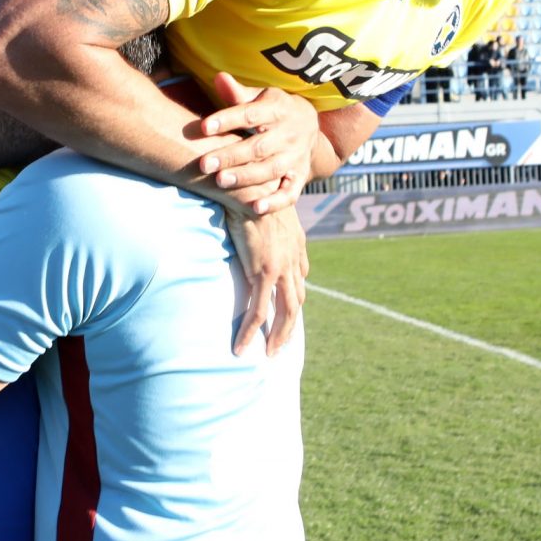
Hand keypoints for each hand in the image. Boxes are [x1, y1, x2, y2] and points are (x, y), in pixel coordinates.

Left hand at [195, 72, 320, 214]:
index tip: (204, 126)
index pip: (251, 114)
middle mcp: (290, 134)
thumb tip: (219, 77)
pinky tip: (255, 208)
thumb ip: (238, 93)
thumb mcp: (260, 97)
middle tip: (204, 164)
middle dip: (231, 156)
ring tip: (220, 181)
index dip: (228, 119)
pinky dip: (275, 202)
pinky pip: (290, 193)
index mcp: (278, 109)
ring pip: (271, 170)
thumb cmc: (271, 109)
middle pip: (259, 146)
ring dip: (246, 177)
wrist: (309, 124)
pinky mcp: (300, 177)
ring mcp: (296, 157)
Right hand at [228, 206, 307, 357]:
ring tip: (268, 355)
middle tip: (280, 346)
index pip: (299, 279)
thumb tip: (257, 225)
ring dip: (277, 336)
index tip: (285, 312)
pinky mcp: (264, 272)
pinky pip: (258, 310)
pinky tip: (241, 346)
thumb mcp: (266, 208)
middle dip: (290, 326)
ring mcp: (280, 268)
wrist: (248, 185)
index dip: (293, 297)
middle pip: (296, 301)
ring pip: (284, 312)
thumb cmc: (251, 191)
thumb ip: (269, 224)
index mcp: (295, 245)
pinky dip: (250, 331)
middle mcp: (293, 259)